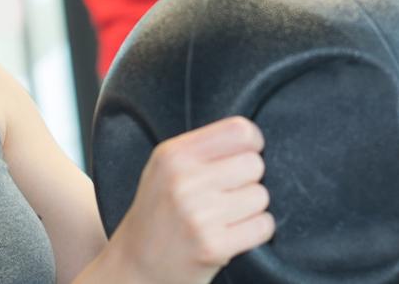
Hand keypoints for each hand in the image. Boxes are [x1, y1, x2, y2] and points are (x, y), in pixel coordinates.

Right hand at [109, 117, 273, 283]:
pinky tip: (231, 233)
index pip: (239, 130)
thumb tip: (253, 138)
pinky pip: (263, 226)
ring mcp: (198, 215)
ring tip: (224, 216)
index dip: (252, 143)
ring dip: (251, 208)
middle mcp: (184, 180)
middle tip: (227, 194)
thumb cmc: (158, 214)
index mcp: (173, 155)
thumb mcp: (165, 168)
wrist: (135, 268)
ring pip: (261, 195)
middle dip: (248, 179)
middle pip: (254, 164)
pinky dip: (255, 231)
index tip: (245, 155)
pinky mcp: (213, 247)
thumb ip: (203, 148)